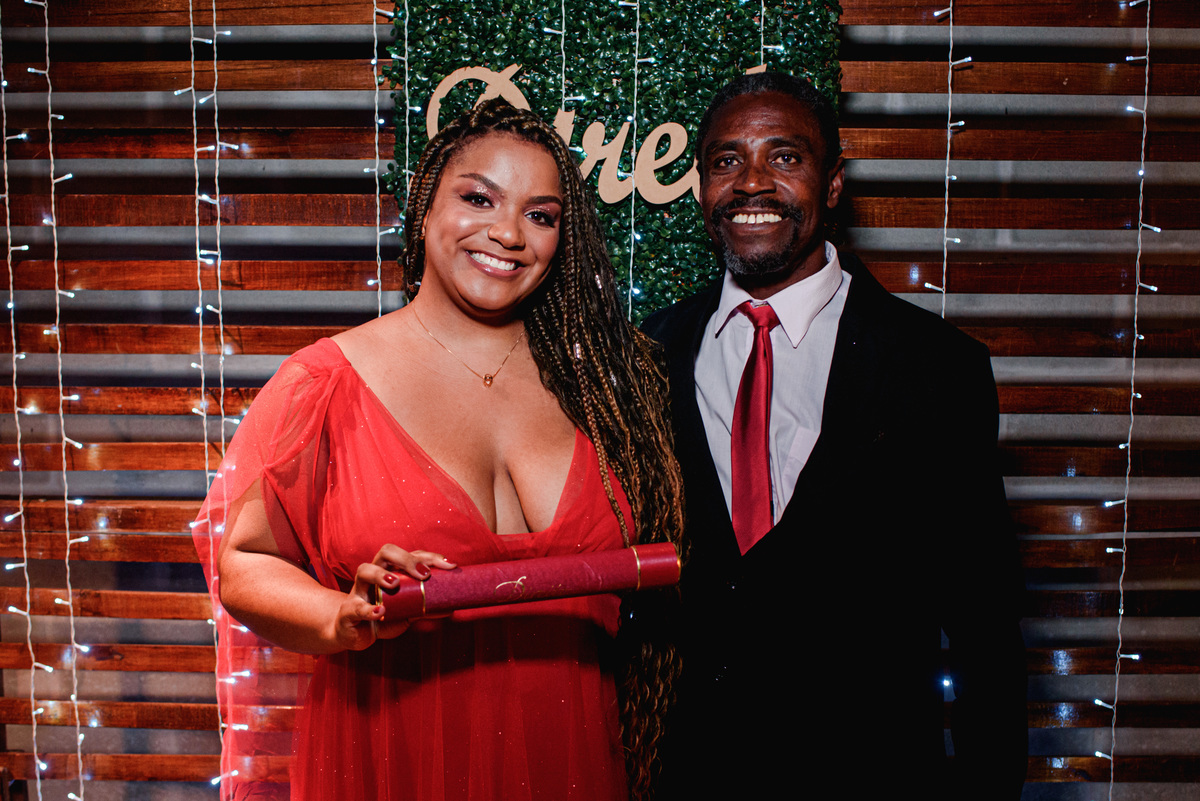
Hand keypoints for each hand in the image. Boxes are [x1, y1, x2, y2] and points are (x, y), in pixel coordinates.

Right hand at [330, 544, 456, 650]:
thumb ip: (425, 607)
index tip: (448, 565)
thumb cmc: (384, 616)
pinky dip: (368, 609)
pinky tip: (380, 612)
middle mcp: (374, 574)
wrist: (356, 633)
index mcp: (391, 569)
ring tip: (395, 583)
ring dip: (381, 574)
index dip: (429, 556)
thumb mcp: (407, 611)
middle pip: (386, 552)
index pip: (410, 554)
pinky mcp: (349, 610)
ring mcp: (359, 590)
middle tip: (424, 574)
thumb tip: (450, 607)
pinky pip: (356, 607)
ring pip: (365, 570)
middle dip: (407, 559)